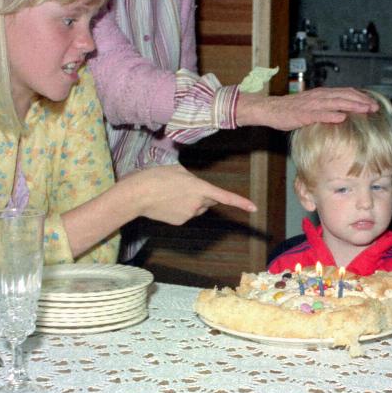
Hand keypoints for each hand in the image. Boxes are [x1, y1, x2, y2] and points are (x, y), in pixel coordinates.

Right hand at [126, 164, 256, 224]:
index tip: (254, 208)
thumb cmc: (155, 177)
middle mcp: (198, 203)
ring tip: (170, 193)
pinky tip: (166, 202)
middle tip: (182, 187)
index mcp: (199, 188)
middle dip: (203, 195)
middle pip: (208, 201)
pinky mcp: (180, 222)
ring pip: (196, 208)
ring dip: (189, 201)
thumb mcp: (176, 170)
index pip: (224, 196)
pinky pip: (186, 214)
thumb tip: (193, 188)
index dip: (241, 202)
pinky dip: (180, 209)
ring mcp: (189, 214)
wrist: (137, 195)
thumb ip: (190, 179)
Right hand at [235, 87, 377, 130]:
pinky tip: (341, 118)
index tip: (373, 103)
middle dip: (361, 101)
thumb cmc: (291, 111)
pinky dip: (331, 115)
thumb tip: (342, 113)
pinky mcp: (303, 114)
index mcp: (322, 94)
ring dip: (352, 106)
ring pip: (335, 103)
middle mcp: (319, 96)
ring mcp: (312, 105)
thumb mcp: (312, 106)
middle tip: (375, 107)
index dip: (360, 97)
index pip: (346, 92)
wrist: (271, 110)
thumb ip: (326, 107)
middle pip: (344, 96)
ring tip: (365, 110)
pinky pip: (319, 114)